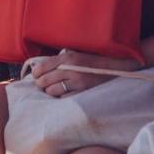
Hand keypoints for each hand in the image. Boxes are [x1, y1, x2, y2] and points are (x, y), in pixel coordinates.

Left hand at [27, 49, 141, 97]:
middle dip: (41, 84)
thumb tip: (44, 66)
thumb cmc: (96, 62)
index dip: (36, 73)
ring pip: (52, 91)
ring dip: (51, 91)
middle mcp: (70, 70)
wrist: (117, 69)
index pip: (42, 67)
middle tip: (44, 84)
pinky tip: (65, 95)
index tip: (36, 76)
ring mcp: (77, 83)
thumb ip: (63, 58)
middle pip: (44, 81)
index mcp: (68, 58)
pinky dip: (62, 98)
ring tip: (54, 90)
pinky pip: (64, 99)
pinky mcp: (83, 93)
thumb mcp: (79, 54)